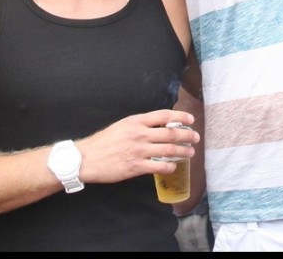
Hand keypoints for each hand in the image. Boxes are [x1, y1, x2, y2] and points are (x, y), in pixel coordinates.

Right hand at [80, 110, 197, 183]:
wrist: (87, 158)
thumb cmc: (104, 141)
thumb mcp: (122, 125)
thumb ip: (140, 125)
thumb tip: (158, 125)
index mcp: (136, 121)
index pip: (164, 116)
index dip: (180, 117)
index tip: (190, 119)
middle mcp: (139, 134)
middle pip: (170, 133)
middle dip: (186, 136)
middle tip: (195, 138)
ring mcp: (138, 151)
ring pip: (168, 150)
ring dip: (182, 151)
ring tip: (190, 153)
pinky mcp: (136, 167)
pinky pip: (159, 167)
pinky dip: (169, 167)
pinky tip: (173, 167)